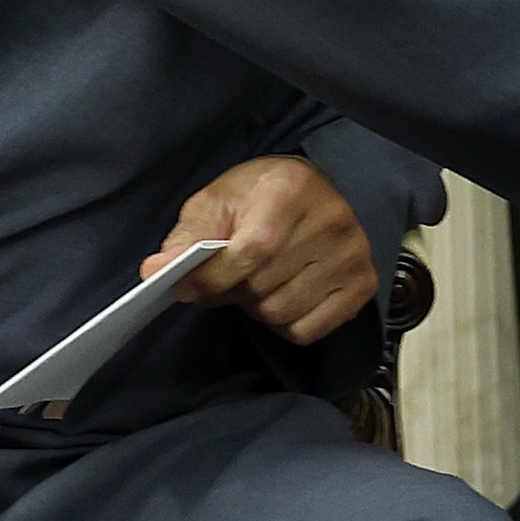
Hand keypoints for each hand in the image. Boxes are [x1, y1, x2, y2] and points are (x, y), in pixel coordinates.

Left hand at [148, 152, 376, 344]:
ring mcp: (353, 256)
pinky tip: (283, 295)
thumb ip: (186, 237)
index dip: (212, 278)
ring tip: (258, 282)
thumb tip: (156, 270)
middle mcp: (331, 222)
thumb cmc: (258, 196)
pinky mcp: (363, 284)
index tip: (185, 287)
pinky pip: (307, 331)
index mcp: (291, 189)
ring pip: (281, 313)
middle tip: (228, 278)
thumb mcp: (216, 201)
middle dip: (231, 292)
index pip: (250, 252)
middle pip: (261, 288)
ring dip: (257, 308)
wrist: (311, 191)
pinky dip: (284, 324)